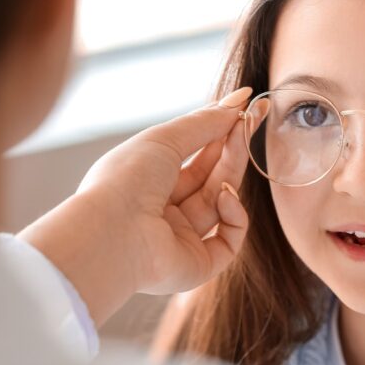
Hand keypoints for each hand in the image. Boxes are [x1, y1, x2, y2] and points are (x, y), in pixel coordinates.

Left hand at [18, 87, 253, 324]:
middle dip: (232, 148)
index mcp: (150, 183)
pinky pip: (230, 238)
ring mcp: (183, 239)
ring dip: (234, 173)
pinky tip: (225, 198)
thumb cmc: (126, 180)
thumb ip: (204, 122)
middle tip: (252, 120)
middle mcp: (165, 212)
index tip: (247, 110)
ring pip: (223, 203)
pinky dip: (234, 215)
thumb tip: (239, 100)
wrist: (112, 232)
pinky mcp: (199, 264)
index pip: (195, 157)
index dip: (220, 134)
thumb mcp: (164, 138)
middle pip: (212, 178)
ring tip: (240, 143)